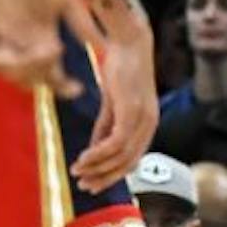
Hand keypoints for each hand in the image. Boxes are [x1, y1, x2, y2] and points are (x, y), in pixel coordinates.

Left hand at [0, 0, 79, 97]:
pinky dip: (1, 59)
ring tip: (48, 49)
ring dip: (28, 68)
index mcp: (40, 33)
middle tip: (60, 54)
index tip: (78, 89)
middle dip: (45, 77)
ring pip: (7, 71)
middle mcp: (19, 37)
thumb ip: (81, 24)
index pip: (49, 72)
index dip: (61, 86)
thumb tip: (105, 48)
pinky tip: (18, 53)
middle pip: (29, 76)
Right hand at [72, 19, 157, 190]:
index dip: (112, 174)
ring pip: (120, 156)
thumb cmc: (120, 66)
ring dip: (97, 168)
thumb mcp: (112, 101)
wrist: (128, 40)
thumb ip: (106, 125)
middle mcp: (149, 124)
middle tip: (84, 187)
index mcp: (148, 123)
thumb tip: (95, 148)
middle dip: (105, 178)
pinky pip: (115, 143)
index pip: (132, 159)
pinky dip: (98, 154)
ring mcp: (142, 119)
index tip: (93, 183)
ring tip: (77, 173)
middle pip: (128, 164)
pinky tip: (82, 158)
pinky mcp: (131, 111)